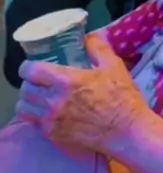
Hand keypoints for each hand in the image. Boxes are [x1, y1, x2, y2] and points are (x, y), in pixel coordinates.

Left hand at [16, 36, 149, 157]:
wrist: (128, 133)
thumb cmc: (123, 98)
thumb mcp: (114, 66)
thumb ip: (98, 48)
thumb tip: (90, 36)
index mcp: (66, 81)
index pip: (30, 71)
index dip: (29, 66)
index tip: (35, 66)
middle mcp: (53, 101)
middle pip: (25, 90)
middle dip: (29, 83)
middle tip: (39, 81)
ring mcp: (52, 121)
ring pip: (24, 108)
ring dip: (29, 101)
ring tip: (40, 98)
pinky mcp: (54, 137)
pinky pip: (33, 124)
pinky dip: (36, 117)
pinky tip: (48, 113)